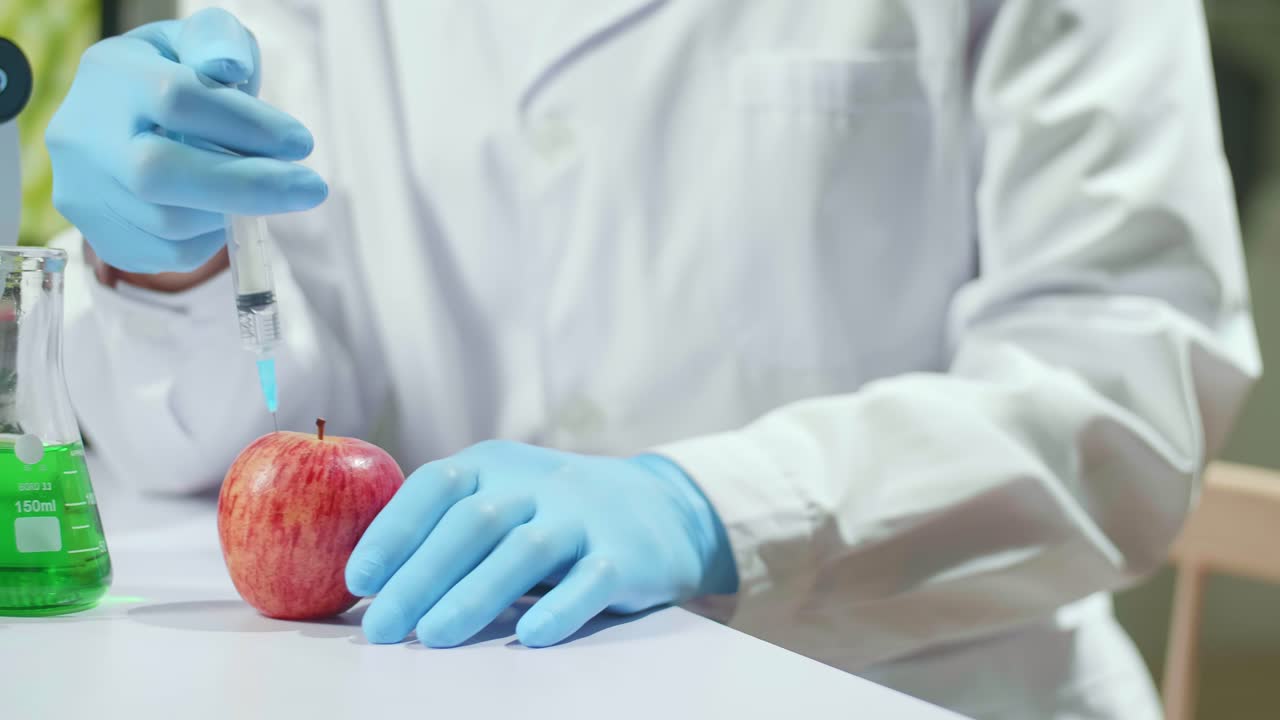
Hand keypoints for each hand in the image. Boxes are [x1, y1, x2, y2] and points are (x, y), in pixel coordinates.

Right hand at [46, 8, 326, 275]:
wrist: (123, 122)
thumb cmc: (177, 78)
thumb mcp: (198, 42)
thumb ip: (219, 41)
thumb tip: (229, 67)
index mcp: (109, 76)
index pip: (176, 100)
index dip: (247, 125)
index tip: (300, 142)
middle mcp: (83, 136)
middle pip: (157, 172)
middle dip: (248, 185)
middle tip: (310, 188)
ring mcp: (84, 192)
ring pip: (168, 222)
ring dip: (232, 211)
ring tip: (259, 188)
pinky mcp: (101, 236)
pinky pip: (168, 255)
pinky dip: (211, 239)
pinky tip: (222, 210)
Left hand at [345, 440, 737, 647]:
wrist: (664, 509)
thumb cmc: (558, 516)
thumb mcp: (506, 498)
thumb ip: (449, 525)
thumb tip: (368, 579)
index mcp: (497, 466)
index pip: (437, 485)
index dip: (394, 529)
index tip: (359, 579)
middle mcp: (539, 483)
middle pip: (474, 524)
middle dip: (420, 577)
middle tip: (383, 627)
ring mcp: (585, 517)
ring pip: (526, 550)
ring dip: (474, 595)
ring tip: (433, 636)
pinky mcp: (626, 555)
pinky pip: (591, 580)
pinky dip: (559, 607)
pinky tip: (529, 636)